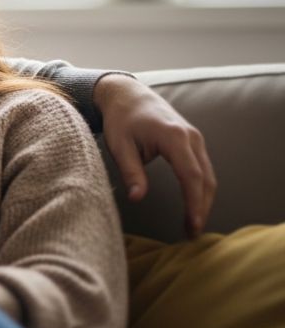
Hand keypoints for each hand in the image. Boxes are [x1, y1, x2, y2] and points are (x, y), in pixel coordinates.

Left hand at [94, 73, 215, 236]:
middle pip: (206, 178)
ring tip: (192, 224)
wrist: (127, 94)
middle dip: (202, 207)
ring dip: (204, 200)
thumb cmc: (120, 119)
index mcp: (174, 137)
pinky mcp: (193, 141)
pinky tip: (193, 204)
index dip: (194, 203)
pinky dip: (202, 188)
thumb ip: (130, 171)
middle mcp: (191, 137)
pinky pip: (203, 168)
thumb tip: (137, 198)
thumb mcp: (119, 145)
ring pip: (208, 174)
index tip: (192, 225)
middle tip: (192, 233)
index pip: (191, 176)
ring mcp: (195, 138)